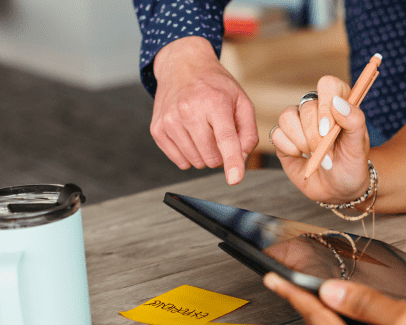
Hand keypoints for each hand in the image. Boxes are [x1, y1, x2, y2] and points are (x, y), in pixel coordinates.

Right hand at [150, 37, 257, 184]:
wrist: (182, 65)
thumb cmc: (215, 85)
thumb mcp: (241, 101)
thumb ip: (248, 132)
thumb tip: (242, 159)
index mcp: (214, 102)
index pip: (225, 139)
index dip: (232, 161)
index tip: (234, 179)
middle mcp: (189, 111)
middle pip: (211, 156)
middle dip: (220, 154)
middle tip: (218, 134)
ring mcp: (170, 120)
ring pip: (195, 162)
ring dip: (204, 155)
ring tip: (204, 131)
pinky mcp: (157, 129)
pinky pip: (179, 161)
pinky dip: (189, 155)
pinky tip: (190, 136)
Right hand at [271, 75, 370, 203]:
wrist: (338, 188)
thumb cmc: (351, 164)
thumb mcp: (360, 145)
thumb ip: (355, 120)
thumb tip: (337, 103)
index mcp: (338, 103)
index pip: (328, 85)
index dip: (325, 104)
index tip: (328, 129)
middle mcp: (316, 108)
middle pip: (307, 107)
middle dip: (316, 136)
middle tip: (326, 154)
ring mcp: (298, 122)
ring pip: (287, 117)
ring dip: (302, 141)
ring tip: (314, 154)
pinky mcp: (283, 137)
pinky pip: (277, 134)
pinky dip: (289, 149)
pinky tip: (300, 157)